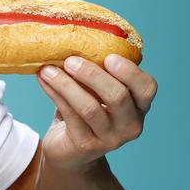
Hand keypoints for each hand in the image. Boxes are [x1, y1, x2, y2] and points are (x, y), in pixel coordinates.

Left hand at [36, 54, 156, 170]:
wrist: (70, 152)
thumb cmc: (85, 112)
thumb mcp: (97, 93)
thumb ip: (96, 72)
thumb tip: (72, 38)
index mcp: (139, 107)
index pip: (147, 88)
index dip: (130, 72)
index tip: (109, 57)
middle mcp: (130, 125)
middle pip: (117, 96)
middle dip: (92, 75)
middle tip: (70, 60)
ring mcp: (109, 139)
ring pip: (89, 108)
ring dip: (66, 85)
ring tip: (47, 69)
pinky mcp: (86, 145)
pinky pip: (69, 115)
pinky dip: (54, 94)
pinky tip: (43, 80)